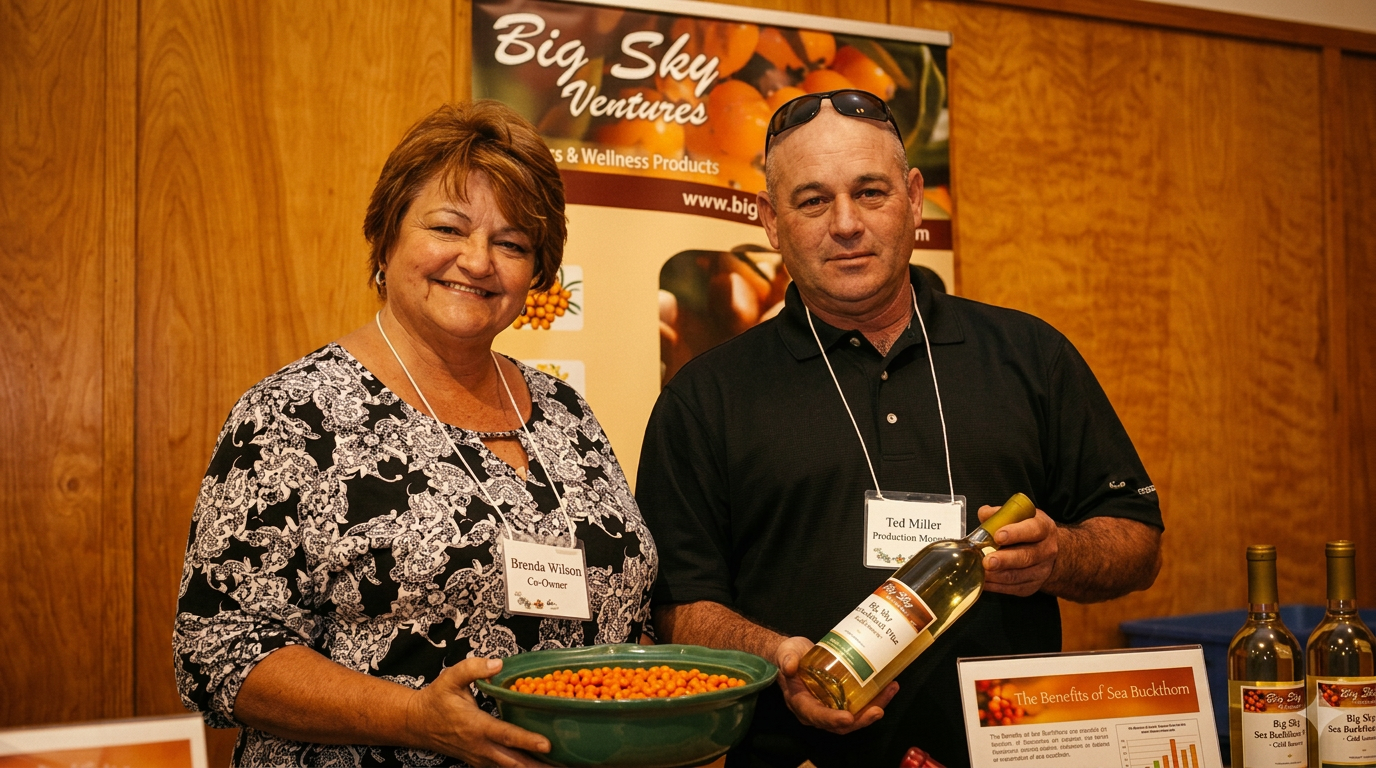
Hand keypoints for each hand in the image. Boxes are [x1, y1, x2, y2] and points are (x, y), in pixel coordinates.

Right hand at [406, 657, 549, 767]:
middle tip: (563, 766)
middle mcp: (480, 746)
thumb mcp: (450, 678)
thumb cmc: (436, 700)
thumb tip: (497, 664)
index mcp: (475, 726)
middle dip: (537, 765)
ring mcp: (480, 757)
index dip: (526, 740)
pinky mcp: (480, 760)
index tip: (547, 744)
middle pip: (513, 761)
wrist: (416, 723)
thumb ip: (473, 668)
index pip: (505, 735)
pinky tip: (537, 766)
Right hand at [773, 636, 898, 734]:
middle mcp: (818, 711)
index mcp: (801, 704)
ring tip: (890, 691)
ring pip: (854, 717)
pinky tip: (888, 686)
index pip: (817, 717)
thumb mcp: (786, 654)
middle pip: (841, 725)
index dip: (832, 720)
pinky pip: (859, 705)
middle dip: (861, 720)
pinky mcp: (842, 699)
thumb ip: (787, 659)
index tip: (848, 718)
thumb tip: (790, 667)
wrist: (795, 655)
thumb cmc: (789, 656)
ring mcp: (832, 707)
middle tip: (878, 710)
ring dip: (874, 708)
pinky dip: (875, 699)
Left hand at [977, 505, 1058, 595]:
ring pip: (1019, 576)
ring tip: (982, 573)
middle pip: (1026, 557)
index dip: (1015, 533)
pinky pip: (1014, 588)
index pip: (1032, 530)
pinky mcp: (1032, 585)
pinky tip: (984, 582)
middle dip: (1005, 560)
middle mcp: (1046, 550)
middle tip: (987, 561)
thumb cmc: (1028, 530)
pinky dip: (997, 586)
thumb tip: (984, 513)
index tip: (998, 536)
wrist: (1047, 551)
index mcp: (1043, 528)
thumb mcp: (1019, 516)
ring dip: (998, 576)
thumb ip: (1000, 514)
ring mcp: (1041, 570)